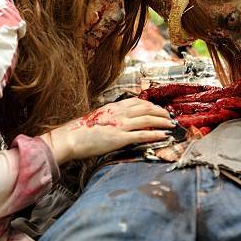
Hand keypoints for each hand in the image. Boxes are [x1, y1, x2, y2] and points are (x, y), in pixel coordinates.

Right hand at [40, 97, 174, 164]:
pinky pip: (143, 134)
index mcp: (113, 107)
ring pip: (148, 119)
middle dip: (161, 112)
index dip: (151, 105)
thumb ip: (110, 116)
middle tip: (170, 116)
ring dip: (163, 121)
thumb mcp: (98, 118)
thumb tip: (120, 120)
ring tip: (171, 125)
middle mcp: (119, 113)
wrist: (70, 139)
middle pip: (146, 108)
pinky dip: (156, 134)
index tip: (159, 108)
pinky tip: (164, 135)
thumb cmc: (80, 131)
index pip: (138, 101)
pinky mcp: (120, 138)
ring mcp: (121, 124)